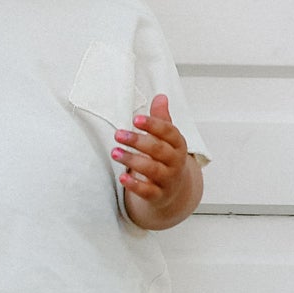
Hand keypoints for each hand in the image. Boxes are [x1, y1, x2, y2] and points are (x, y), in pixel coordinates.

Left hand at [112, 94, 200, 227]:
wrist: (174, 191)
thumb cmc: (166, 158)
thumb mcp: (166, 139)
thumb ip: (161, 119)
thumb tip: (161, 96)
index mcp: (178, 144)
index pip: (169, 132)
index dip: (153, 125)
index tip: (136, 119)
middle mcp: (175, 162)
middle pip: (158, 150)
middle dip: (138, 141)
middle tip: (118, 134)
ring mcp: (168, 179)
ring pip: (151, 169)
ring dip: (132, 160)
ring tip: (115, 152)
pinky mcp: (158, 195)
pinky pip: (148, 191)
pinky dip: (135, 185)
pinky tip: (122, 178)